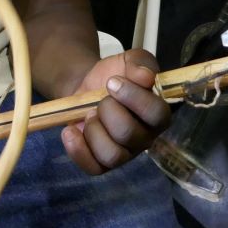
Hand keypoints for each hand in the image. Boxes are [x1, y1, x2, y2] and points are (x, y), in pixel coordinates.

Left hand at [60, 49, 169, 174]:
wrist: (88, 85)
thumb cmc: (115, 74)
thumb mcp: (129, 60)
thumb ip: (141, 63)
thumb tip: (147, 76)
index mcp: (157, 113)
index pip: (157, 114)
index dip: (133, 98)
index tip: (112, 81)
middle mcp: (145, 137)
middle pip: (129, 134)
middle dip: (108, 111)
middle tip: (100, 99)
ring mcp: (124, 153)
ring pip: (112, 155)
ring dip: (94, 130)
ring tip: (88, 114)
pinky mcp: (102, 162)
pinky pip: (93, 167)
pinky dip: (78, 150)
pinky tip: (70, 131)